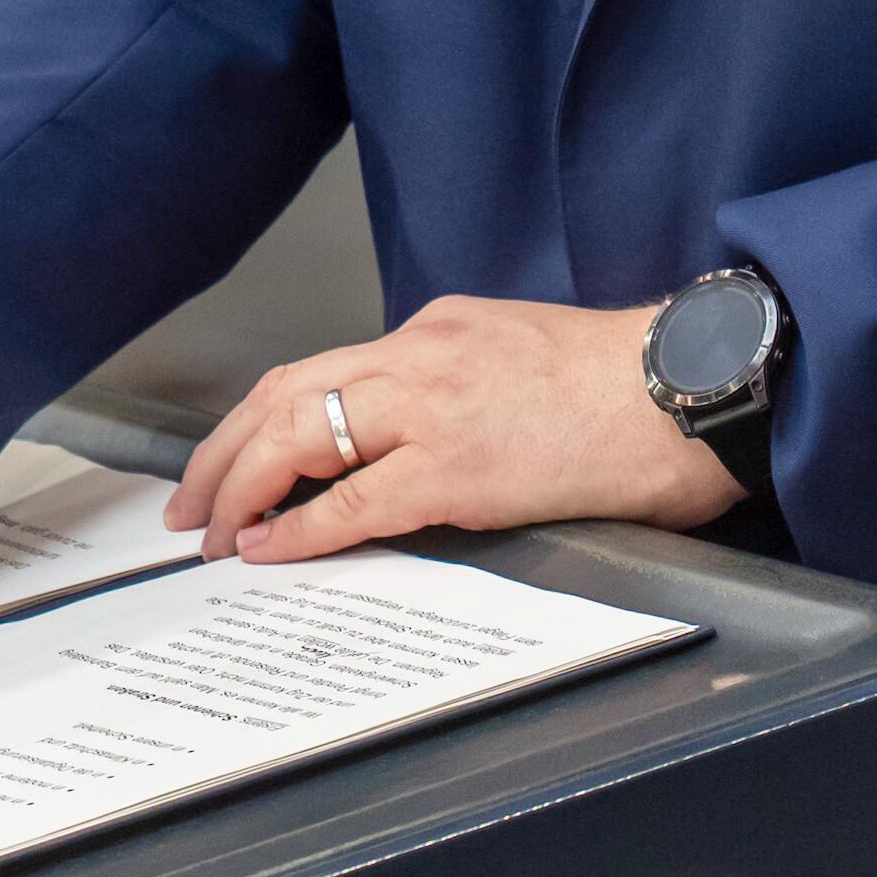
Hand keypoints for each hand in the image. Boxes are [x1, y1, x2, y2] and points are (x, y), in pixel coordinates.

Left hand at [170, 294, 746, 565]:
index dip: (261, 417)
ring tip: (213, 531)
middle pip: (284, 392)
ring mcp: (435, 406)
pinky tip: (269, 548)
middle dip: (223, 452)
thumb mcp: (519, 357)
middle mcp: (419, 352)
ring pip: (299, 433)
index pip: (322, 370)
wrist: (688, 388)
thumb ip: (457, 384)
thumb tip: (411, 443)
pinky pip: (354, 500)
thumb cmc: (626, 385)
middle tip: (188, 503)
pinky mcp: (459, 465)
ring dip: (242, 486)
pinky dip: (300, 527)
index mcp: (437, 328)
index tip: (230, 459)